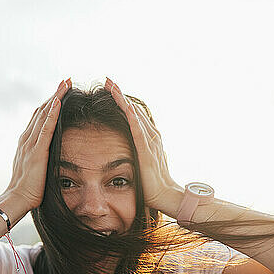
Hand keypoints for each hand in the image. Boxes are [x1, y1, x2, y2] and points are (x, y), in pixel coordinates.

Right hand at [6, 78, 71, 209]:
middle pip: (42, 110)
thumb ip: (40, 158)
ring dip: (55, 97)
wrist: (17, 198)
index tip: (61, 92)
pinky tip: (59, 102)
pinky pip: (46, 128)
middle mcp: (26, 138)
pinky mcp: (37, 151)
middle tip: (65, 80)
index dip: (50, 103)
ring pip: (44, 114)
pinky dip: (52, 113)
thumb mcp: (35, 169)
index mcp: (27, 142)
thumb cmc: (28, 189)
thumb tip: (49, 156)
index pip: (39, 117)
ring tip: (65, 84)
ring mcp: (30, 144)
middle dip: (54, 94)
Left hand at [105, 77, 181, 213]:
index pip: (133, 112)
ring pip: (135, 116)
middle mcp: (151, 134)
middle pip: (134, 108)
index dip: (122, 99)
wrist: (165, 195)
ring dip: (124, 101)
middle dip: (120, 94)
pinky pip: (139, 133)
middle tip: (107, 79)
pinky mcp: (147, 153)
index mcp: (148, 135)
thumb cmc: (152, 180)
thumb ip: (136, 148)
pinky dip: (134, 119)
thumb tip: (125, 143)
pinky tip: (127, 107)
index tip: (110, 87)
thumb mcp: (142, 159)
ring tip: (113, 87)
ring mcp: (150, 142)